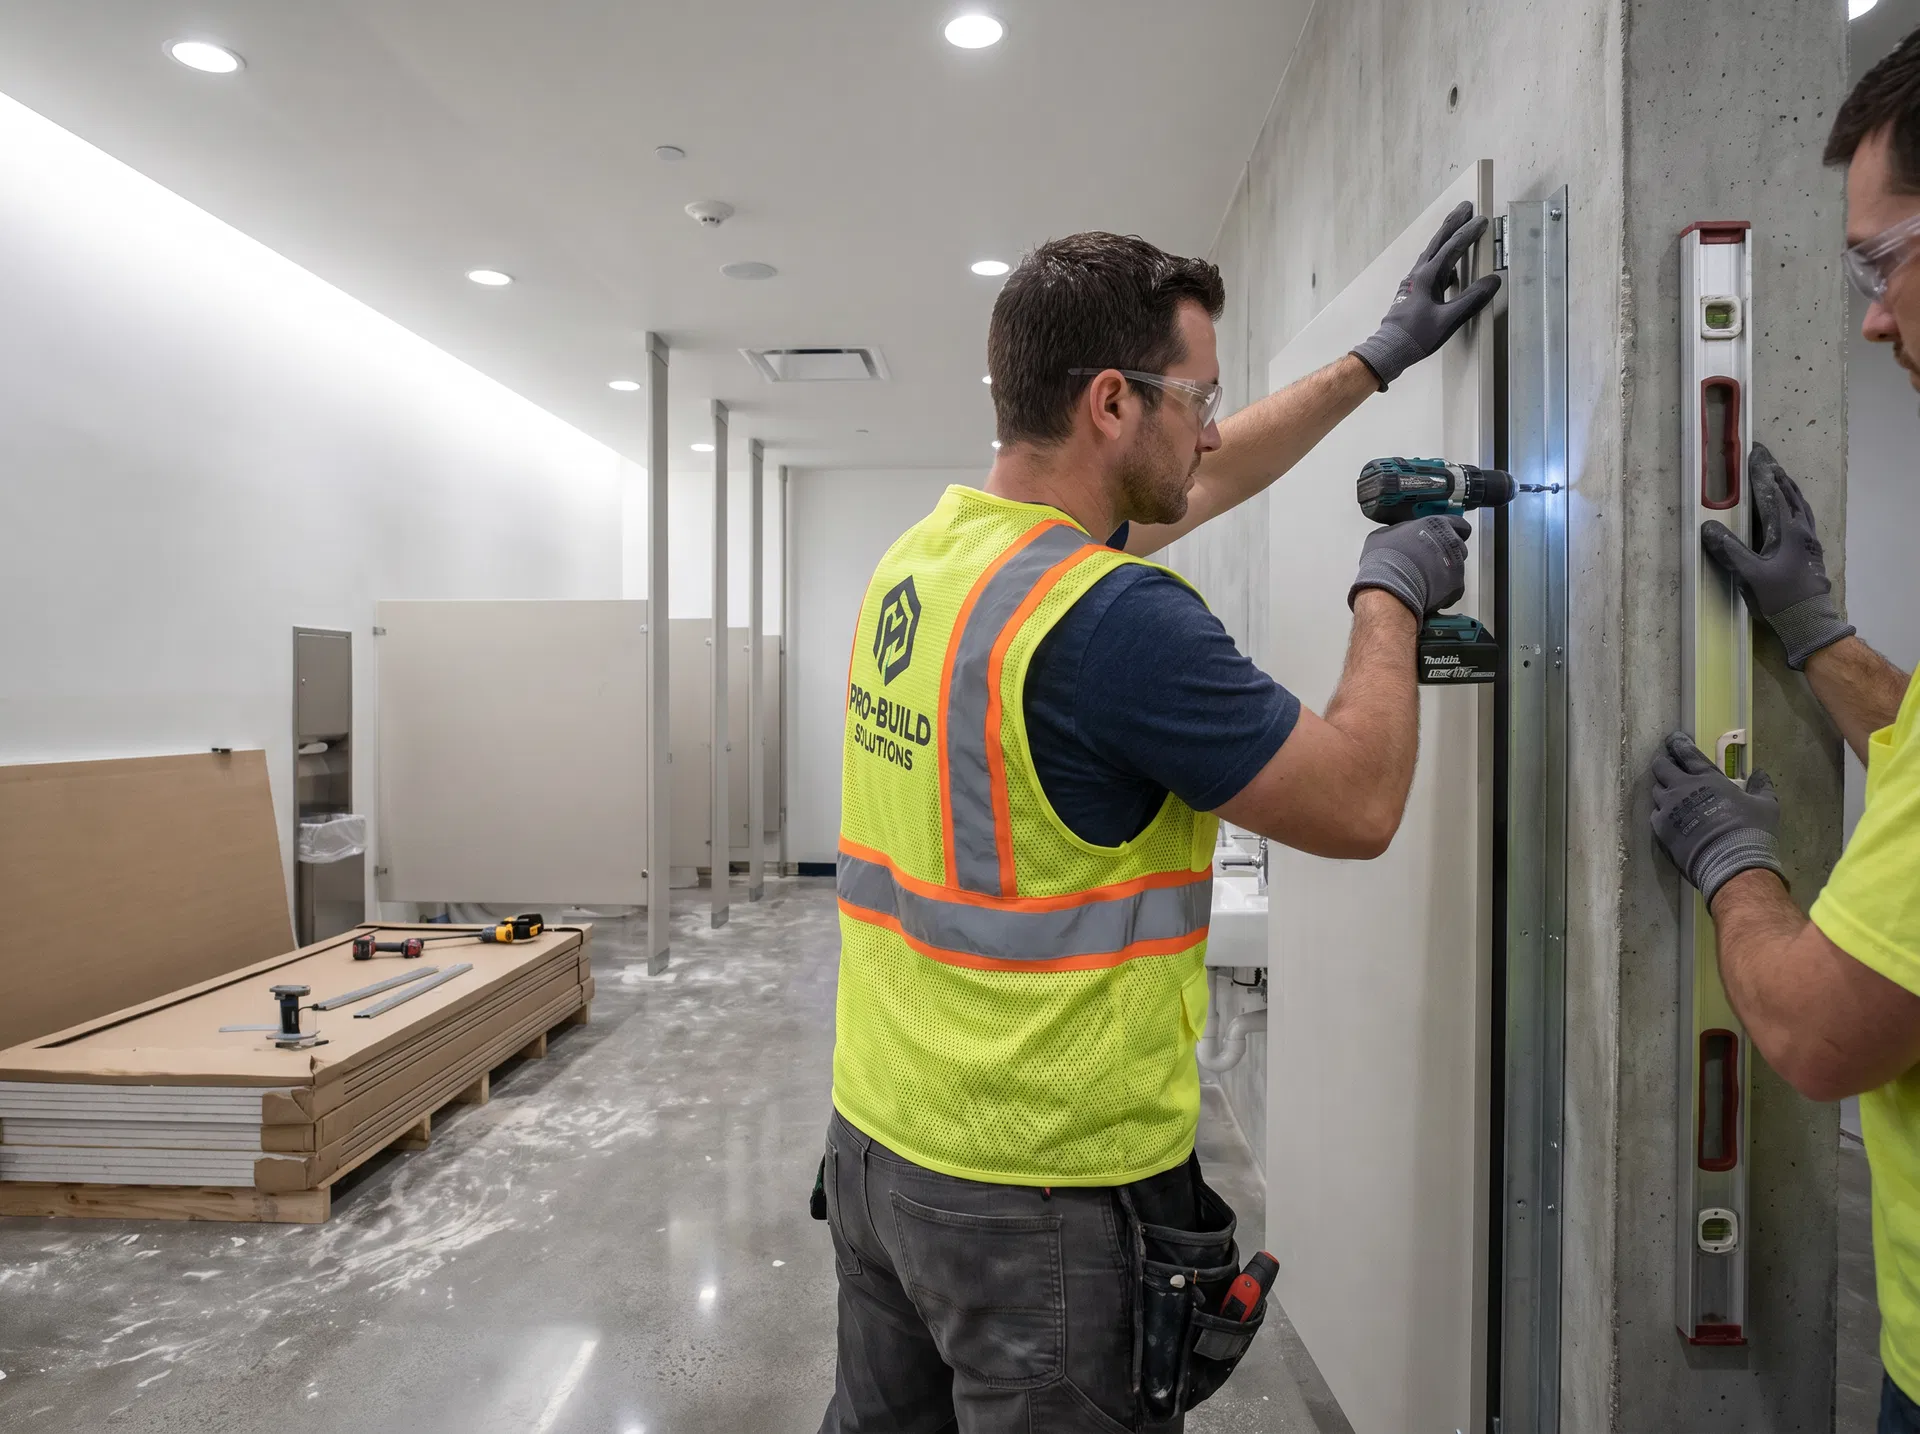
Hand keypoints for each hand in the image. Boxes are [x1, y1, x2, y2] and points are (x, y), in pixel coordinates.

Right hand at [1349, 514, 1471, 617]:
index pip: (1457, 523)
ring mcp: (1457, 565)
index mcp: (1436, 524)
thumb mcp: (1382, 535)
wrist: (1390, 588)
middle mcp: (1451, 543)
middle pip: (1457, 545)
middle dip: (1445, 551)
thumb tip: (1395, 534)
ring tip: (1425, 576)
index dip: (1450, 529)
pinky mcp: (1456, 587)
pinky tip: (1426, 590)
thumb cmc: (1386, 561)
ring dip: (1444, 570)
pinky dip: (1442, 590)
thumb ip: (1398, 530)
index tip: (1442, 535)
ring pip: (1456, 566)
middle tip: (1428, 558)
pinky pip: (1453, 587)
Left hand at [1350, 201, 1503, 389]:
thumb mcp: (1449, 320)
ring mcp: (1413, 282)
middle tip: (1466, 206)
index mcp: (1427, 277)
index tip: (1482, 220)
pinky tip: (1450, 269)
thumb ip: (1471, 299)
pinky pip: (1429, 267)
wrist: (1389, 350)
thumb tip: (1493, 281)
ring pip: (1431, 252)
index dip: (1468, 233)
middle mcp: (1418, 274)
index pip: (1451, 248)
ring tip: (1458, 228)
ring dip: (1445, 238)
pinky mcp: (1411, 291)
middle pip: (1438, 242)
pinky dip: (1441, 258)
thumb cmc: (1417, 336)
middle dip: (1453, 223)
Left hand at [1649, 732, 1784, 904]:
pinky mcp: (1660, 827)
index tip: (1673, 739)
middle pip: (1661, 767)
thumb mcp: (1765, 805)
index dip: (1678, 744)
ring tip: (1669, 794)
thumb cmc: (1751, 830)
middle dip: (1663, 763)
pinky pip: (1655, 814)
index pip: (1686, 753)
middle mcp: (1682, 788)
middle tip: (1667, 765)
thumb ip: (1762, 786)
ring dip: (1662, 789)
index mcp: (1707, 778)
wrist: (1731, 862)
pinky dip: (1661, 813)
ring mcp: (1668, 807)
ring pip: (1656, 790)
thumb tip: (1761, 773)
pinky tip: (1668, 817)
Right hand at [1700, 442, 1853, 668]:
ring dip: (1789, 487)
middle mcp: (1802, 530)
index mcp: (1787, 531)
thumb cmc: (1779, 597)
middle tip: (1766, 458)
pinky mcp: (1812, 550)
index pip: (1772, 495)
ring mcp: (1810, 540)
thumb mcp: (1750, 574)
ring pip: (1801, 505)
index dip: (1761, 474)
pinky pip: (1804, 517)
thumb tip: (1708, 528)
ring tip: (1780, 476)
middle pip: (1791, 494)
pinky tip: (1793, 508)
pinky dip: (1796, 503)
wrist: (1810, 620)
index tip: (1755, 456)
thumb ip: (1730, 550)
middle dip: (1777, 474)